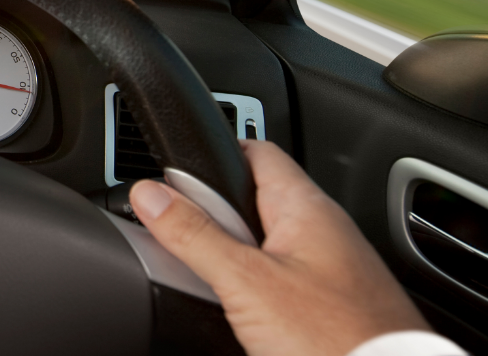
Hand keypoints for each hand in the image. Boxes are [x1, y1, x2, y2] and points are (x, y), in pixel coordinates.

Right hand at [129, 140, 427, 355]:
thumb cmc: (336, 340)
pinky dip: (252, 291)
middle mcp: (323, 232)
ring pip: (263, 247)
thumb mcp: (246, 282)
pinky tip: (241, 316)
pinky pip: (280, 282)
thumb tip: (150, 195)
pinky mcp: (331, 307)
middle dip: (213, 220)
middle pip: (251, 202)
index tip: (174, 177)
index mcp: (306, 207)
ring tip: (209, 286)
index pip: (255, 151)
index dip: (212, 156)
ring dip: (230, 261)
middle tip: (182, 243)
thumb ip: (195, 235)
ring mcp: (330, 271)